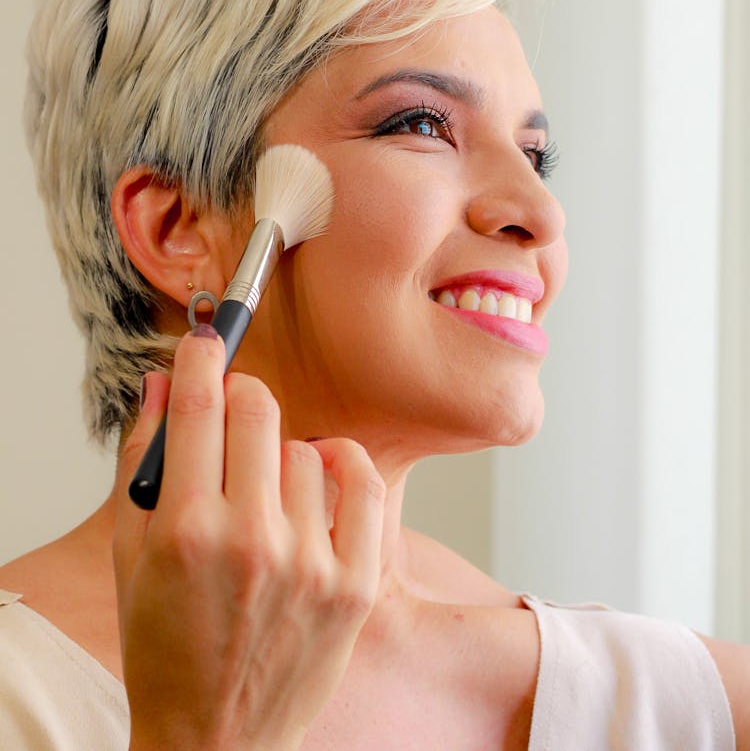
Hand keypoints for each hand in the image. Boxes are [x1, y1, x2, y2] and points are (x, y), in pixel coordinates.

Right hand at [113, 328, 385, 750]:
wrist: (216, 740)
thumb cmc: (166, 647)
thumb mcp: (132, 554)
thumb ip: (144, 460)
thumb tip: (165, 385)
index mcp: (186, 530)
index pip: (202, 405)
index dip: (203, 358)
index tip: (206, 341)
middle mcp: (252, 541)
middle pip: (258, 409)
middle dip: (240, 394)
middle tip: (231, 409)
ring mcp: (311, 563)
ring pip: (306, 447)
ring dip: (282, 452)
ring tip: (265, 490)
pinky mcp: (355, 584)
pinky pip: (363, 481)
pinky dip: (343, 465)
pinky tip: (321, 479)